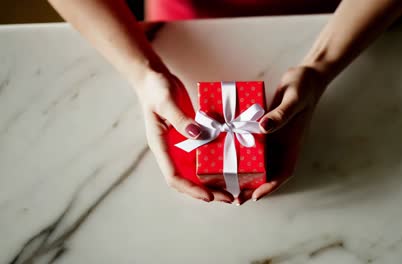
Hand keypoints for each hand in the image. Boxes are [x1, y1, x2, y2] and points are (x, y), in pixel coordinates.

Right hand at [137, 71, 234, 202]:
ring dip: (213, 181)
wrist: (154, 78)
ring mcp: (180, 145)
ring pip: (196, 171)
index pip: (174, 177)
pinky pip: (202, 155)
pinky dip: (214, 163)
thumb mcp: (166, 102)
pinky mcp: (190, 137)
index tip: (209, 196)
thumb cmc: (156, 89)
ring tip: (233, 188)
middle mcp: (171, 151)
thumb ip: (180, 119)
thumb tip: (197, 135)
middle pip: (188, 180)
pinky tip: (230, 165)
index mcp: (161, 146)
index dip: (191, 189)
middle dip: (207, 191)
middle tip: (229, 197)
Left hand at [237, 66, 327, 203]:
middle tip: (234, 197)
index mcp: (292, 142)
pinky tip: (226, 152)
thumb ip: (281, 114)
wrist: (306, 74)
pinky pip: (253, 142)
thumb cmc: (304, 86)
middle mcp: (282, 143)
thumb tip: (263, 127)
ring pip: (259, 160)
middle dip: (253, 186)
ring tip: (226, 182)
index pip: (283, 171)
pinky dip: (242, 149)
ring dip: (245, 172)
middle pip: (268, 171)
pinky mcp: (265, 126)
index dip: (270, 186)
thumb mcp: (294, 98)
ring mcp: (273, 136)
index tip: (256, 196)